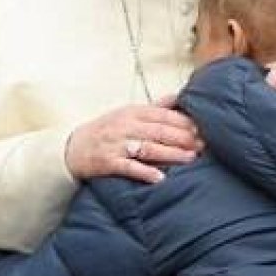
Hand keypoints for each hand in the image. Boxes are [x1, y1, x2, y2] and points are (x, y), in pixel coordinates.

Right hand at [66, 96, 202, 183]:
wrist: (72, 148)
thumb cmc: (106, 130)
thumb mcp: (128, 113)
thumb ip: (155, 107)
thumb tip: (180, 97)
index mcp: (132, 112)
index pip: (162, 114)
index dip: (183, 122)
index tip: (203, 128)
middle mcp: (125, 126)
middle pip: (159, 131)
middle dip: (183, 137)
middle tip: (202, 145)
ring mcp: (116, 144)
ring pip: (147, 147)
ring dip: (170, 154)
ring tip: (189, 159)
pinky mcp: (107, 162)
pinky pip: (128, 167)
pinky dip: (144, 172)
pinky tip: (159, 178)